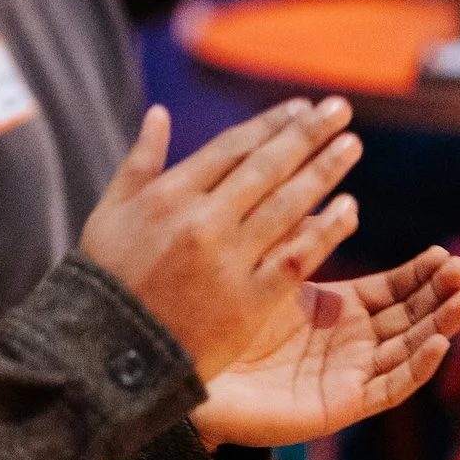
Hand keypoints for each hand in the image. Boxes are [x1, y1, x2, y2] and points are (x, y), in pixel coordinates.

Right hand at [78, 100, 363, 380]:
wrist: (112, 352)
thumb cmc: (108, 278)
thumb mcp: (110, 211)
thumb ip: (140, 160)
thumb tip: (159, 113)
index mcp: (169, 195)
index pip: (232, 147)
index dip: (270, 124)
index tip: (301, 107)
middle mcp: (202, 221)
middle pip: (267, 167)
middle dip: (307, 133)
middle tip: (340, 109)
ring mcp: (228, 261)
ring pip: (288, 205)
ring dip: (324, 172)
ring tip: (352, 145)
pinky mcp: (248, 302)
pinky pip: (296, 258)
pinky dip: (325, 231)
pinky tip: (349, 210)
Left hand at [195, 246, 459, 446]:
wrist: (188, 375)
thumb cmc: (221, 322)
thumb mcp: (270, 274)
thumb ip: (302, 241)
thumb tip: (339, 200)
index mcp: (337, 312)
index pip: (393, 290)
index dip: (421, 274)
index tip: (444, 252)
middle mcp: (350, 344)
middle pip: (410, 318)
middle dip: (439, 295)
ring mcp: (348, 375)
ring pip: (408, 351)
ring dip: (440, 326)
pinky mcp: (340, 404)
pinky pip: (389, 388)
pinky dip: (417, 367)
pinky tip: (438, 344)